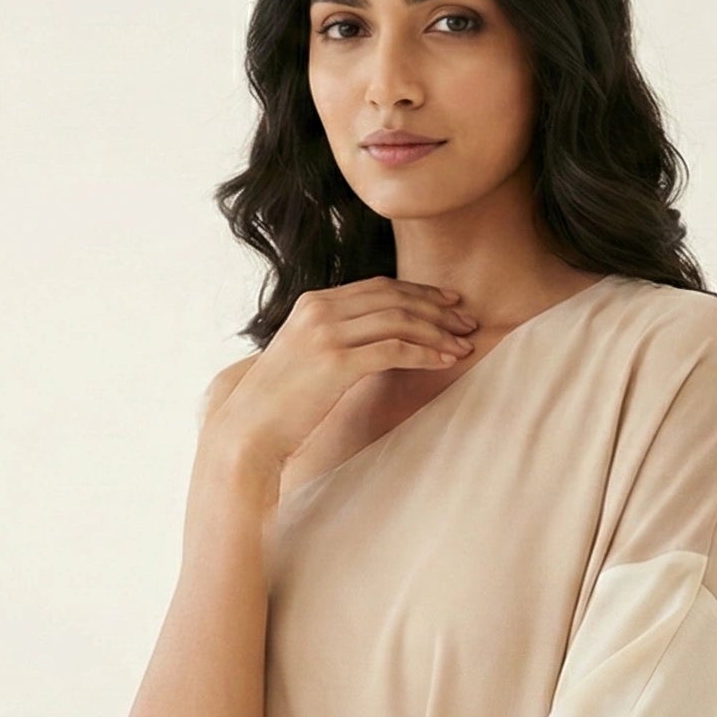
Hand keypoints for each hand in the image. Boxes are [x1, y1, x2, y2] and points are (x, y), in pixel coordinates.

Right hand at [205, 279, 477, 476]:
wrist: (248, 430)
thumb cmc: (278, 403)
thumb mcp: (304, 355)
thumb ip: (335, 338)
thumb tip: (376, 340)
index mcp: (312, 302)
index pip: (379, 286)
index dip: (420, 292)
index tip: (449, 303)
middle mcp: (319, 310)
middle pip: (394, 297)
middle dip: (438, 308)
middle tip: (468, 322)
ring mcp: (326, 334)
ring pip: (399, 319)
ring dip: (438, 331)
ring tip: (464, 345)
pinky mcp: (336, 363)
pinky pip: (394, 349)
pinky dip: (426, 352)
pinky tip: (445, 361)